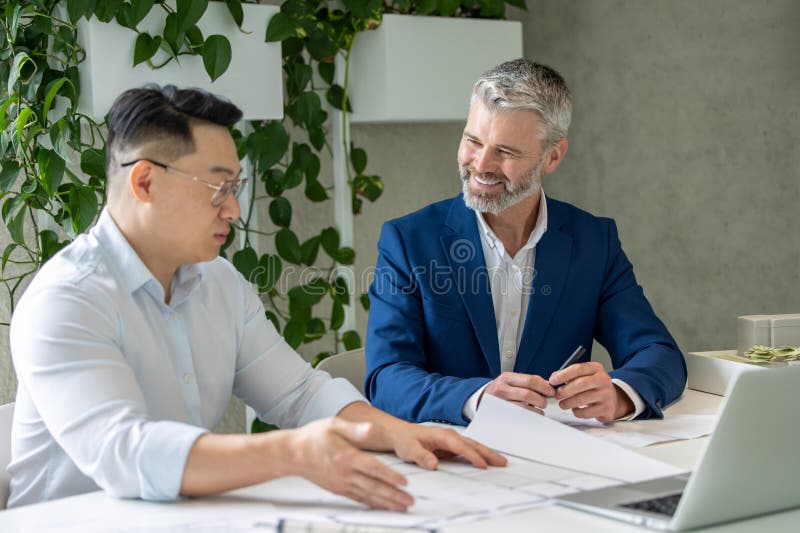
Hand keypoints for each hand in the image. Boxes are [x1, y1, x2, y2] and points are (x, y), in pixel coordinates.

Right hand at [287, 417, 413, 510]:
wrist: (293, 454)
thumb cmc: (314, 437)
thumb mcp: (334, 425)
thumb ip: (355, 429)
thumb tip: (371, 428)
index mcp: (346, 456)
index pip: (372, 468)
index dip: (389, 476)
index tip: (404, 482)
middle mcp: (345, 473)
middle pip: (373, 487)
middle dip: (393, 495)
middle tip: (409, 501)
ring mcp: (341, 483)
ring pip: (367, 496)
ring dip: (386, 503)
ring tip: (401, 507)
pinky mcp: (338, 489)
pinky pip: (358, 499)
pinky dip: (372, 504)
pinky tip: (382, 506)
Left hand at [379, 422, 506, 471]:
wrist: (400, 434)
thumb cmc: (405, 440)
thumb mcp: (409, 450)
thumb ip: (421, 456)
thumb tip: (433, 464)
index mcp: (442, 435)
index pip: (461, 446)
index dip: (473, 456)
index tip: (483, 465)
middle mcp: (450, 436)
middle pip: (473, 444)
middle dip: (488, 453)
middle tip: (502, 462)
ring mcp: (452, 441)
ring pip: (473, 447)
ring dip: (487, 454)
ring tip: (501, 462)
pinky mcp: (451, 447)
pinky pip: (468, 451)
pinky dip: (480, 455)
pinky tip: (487, 462)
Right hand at [482, 371, 555, 412]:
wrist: (481, 399)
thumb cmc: (499, 390)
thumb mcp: (510, 381)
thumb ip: (526, 382)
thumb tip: (546, 385)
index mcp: (507, 378)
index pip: (530, 380)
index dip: (544, 386)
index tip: (551, 391)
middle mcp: (502, 388)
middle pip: (528, 394)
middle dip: (541, 399)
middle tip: (544, 402)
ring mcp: (501, 402)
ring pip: (525, 407)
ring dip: (537, 410)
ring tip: (539, 409)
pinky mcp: (502, 413)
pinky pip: (520, 416)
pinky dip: (530, 416)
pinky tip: (531, 414)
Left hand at [549, 362, 633, 422]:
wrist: (611, 399)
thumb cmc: (591, 386)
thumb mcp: (583, 376)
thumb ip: (567, 375)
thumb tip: (553, 379)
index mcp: (596, 368)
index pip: (578, 369)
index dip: (563, 375)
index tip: (552, 381)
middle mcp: (603, 379)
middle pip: (581, 383)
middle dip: (565, 390)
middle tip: (557, 395)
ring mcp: (607, 394)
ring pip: (583, 399)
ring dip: (568, 403)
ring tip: (562, 404)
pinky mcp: (607, 408)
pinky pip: (587, 412)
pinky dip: (577, 412)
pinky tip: (575, 410)